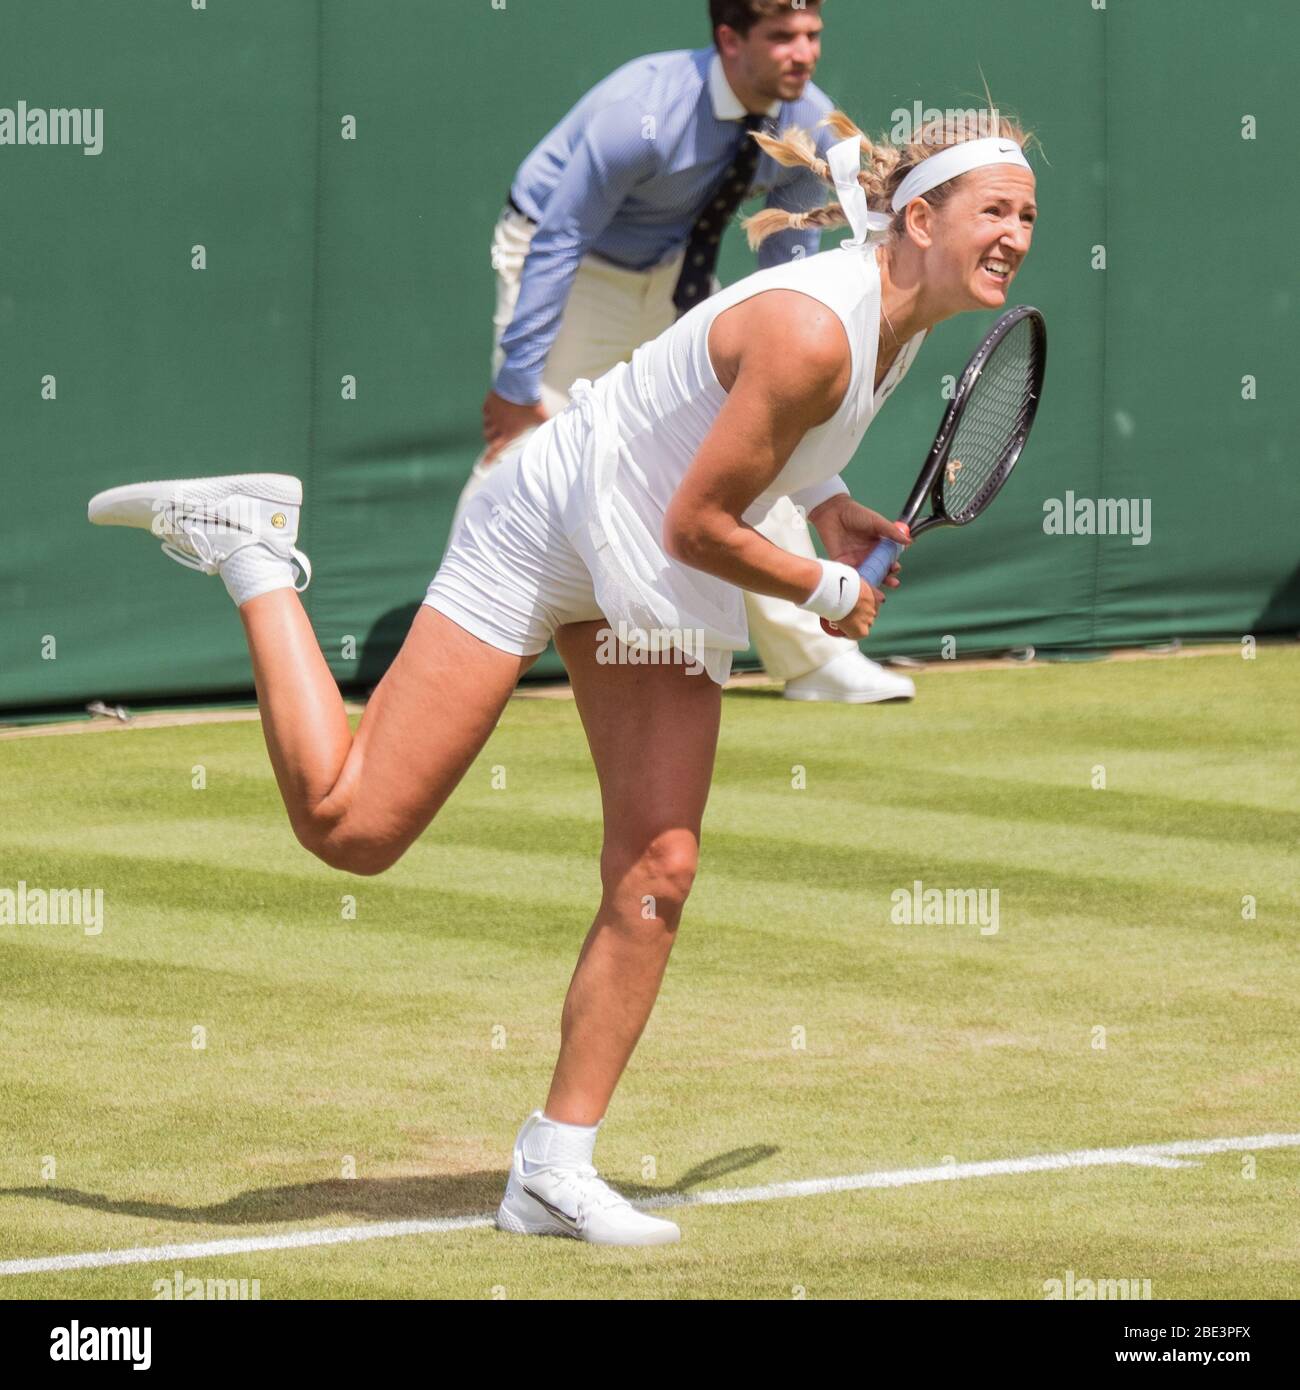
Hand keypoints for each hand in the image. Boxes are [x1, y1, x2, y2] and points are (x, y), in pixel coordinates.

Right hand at [482, 390, 548, 463]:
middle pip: (488, 437)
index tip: (483, 466)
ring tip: (494, 426)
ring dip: (489, 427)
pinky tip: (492, 411)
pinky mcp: (490, 402)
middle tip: (494, 440)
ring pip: (485, 424)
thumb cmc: (531, 403)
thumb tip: (555, 429)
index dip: (489, 459)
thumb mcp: (541, 417)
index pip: (496, 449)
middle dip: (490, 440)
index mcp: (509, 432)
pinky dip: (488, 413)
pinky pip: (485, 410)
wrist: (520, 385)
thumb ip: (544, 425)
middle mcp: (498, 424)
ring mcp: (493, 413)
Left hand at [806, 496, 910, 636]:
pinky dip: (858, 585)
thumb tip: (909, 541)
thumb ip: (891, 532)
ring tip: (880, 593)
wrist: (833, 512)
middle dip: (887, 579)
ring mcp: (856, 561)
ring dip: (874, 586)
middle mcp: (868, 556)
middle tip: (892, 582)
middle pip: (880, 572)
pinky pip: (852, 577)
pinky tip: (863, 589)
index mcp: (878, 546)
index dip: (893, 566)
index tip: (896, 568)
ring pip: (867, 578)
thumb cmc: (855, 514)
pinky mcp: (843, 564)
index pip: (889, 560)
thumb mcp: (877, 522)